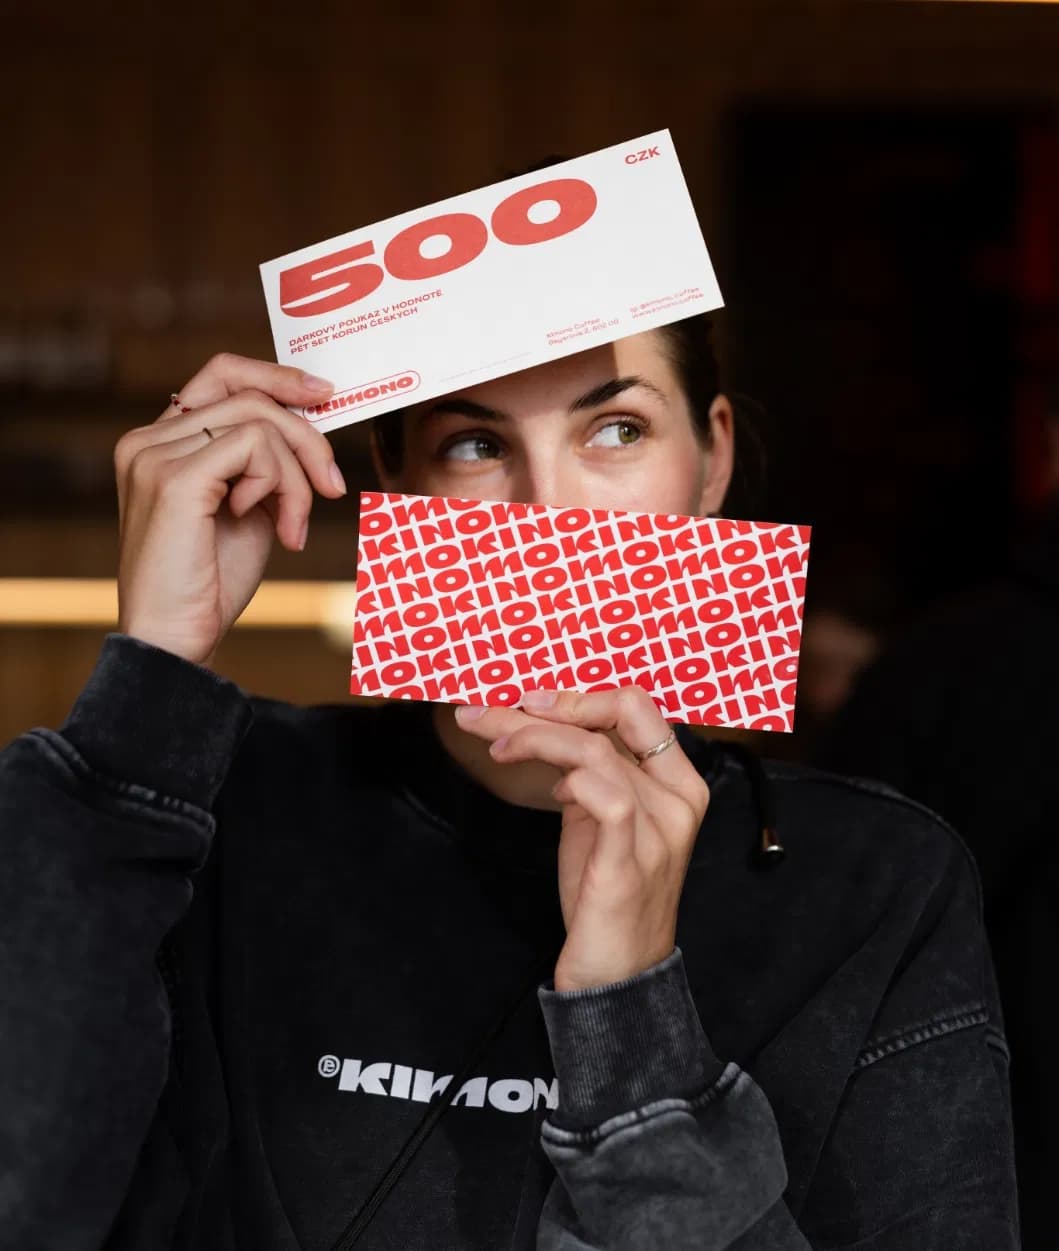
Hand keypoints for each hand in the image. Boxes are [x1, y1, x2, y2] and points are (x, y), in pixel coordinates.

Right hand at [114, 353, 346, 667]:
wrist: (177, 640)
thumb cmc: (210, 583)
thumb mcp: (249, 508)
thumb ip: (264, 464)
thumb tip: (311, 425)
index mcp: (159, 443)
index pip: (221, 375)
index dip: (275, 376)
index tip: (322, 394)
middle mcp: (148, 441)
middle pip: (250, 396)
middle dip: (307, 439)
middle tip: (332, 486)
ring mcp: (155, 456)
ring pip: (260, 423)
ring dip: (298, 477)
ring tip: (294, 527)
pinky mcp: (176, 478)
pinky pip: (256, 447)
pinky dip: (283, 487)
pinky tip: (280, 530)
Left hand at [454, 688, 709, 991]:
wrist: (617, 974)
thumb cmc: (606, 895)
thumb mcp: (600, 821)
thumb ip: (589, 775)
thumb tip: (544, 728)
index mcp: (679, 783)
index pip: (638, 706)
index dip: (579, 695)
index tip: (528, 701)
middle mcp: (679, 799)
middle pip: (619, 712)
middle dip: (552, 703)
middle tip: (493, 711)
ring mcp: (660, 829)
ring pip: (596, 749)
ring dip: (533, 738)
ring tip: (495, 746)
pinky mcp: (631, 860)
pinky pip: (606, 796)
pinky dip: (566, 779)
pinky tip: (549, 792)